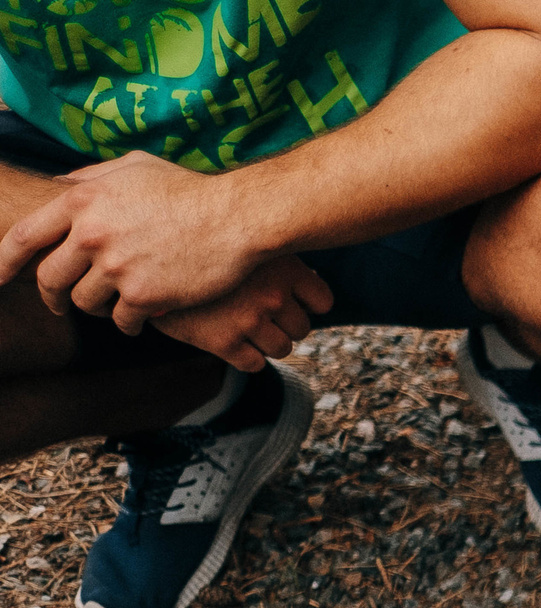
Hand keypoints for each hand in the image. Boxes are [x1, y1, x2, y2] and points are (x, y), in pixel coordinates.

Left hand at [1, 153, 265, 328]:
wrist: (235, 217)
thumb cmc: (190, 190)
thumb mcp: (133, 166)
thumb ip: (92, 176)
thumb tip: (63, 185)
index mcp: (82, 199)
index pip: (24, 236)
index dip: (2, 260)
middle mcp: (91, 233)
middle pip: (50, 277)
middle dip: (52, 297)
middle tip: (61, 306)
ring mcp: (116, 266)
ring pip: (84, 302)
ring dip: (96, 308)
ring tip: (114, 306)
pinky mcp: (143, 294)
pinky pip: (121, 320)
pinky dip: (128, 324)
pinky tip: (140, 318)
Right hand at [152, 256, 334, 371]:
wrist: (142, 251)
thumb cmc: (194, 239)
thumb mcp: (241, 234)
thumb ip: (272, 252)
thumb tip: (308, 270)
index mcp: (282, 266)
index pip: (323, 301)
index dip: (308, 302)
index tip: (294, 300)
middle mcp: (271, 294)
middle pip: (302, 328)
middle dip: (285, 325)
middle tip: (263, 314)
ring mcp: (247, 319)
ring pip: (282, 348)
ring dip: (268, 342)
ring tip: (245, 327)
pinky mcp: (222, 341)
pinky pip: (254, 364)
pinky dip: (247, 357)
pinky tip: (231, 340)